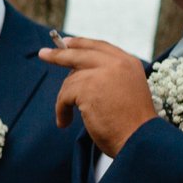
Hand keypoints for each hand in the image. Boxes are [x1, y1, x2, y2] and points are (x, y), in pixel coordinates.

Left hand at [42, 37, 155, 155]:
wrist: (139, 139)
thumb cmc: (132, 124)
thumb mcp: (126, 91)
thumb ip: (108, 77)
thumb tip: (77, 73)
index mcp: (129, 63)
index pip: (100, 47)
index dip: (82, 44)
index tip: (66, 43)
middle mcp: (117, 64)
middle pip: (80, 54)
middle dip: (59, 54)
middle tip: (43, 54)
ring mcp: (102, 73)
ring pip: (70, 80)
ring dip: (64, 100)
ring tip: (66, 117)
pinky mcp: (88, 87)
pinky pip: (64, 95)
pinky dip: (61, 110)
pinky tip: (65, 122)